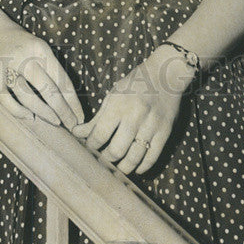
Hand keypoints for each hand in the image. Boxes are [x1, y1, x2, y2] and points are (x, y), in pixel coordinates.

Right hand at [0, 17, 83, 129]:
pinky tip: (30, 117)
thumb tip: (67, 96)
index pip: (61, 79)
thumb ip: (50, 66)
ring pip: (29, 97)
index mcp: (40, 49)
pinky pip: (8, 101)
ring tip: (56, 122)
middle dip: (64, 111)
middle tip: (73, 125)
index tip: (81, 116)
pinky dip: (19, 112)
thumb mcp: (38, 45)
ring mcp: (7, 68)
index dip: (73, 101)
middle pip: (49, 90)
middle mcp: (25, 57)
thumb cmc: (19, 40)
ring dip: (44, 113)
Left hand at [71, 50, 187, 174]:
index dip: (91, 146)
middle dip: (105, 160)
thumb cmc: (135, 83)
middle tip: (101, 161)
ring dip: (123, 167)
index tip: (88, 148)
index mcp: (118, 104)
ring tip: (116, 168)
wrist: (166, 74)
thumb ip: (97, 118)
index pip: (100, 134)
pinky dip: (142, 167)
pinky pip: (152, 157)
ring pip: (134, 158)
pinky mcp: (165, 132)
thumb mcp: (113, 95)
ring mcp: (151, 125)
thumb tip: (78, 133)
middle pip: (116, 150)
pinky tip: (136, 168)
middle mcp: (135, 116)